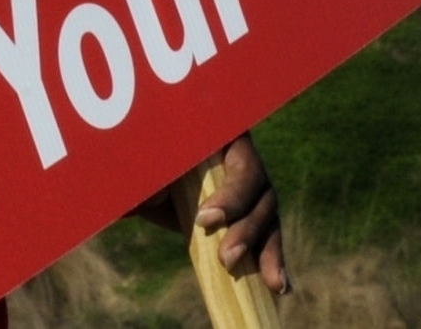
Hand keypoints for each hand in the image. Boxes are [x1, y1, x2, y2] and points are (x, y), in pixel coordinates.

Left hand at [132, 134, 287, 294]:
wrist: (140, 183)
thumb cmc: (141, 163)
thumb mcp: (143, 168)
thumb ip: (146, 179)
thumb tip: (142, 201)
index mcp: (220, 135)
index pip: (239, 162)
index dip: (231, 194)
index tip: (205, 220)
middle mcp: (240, 158)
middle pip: (260, 191)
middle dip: (247, 228)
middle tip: (226, 259)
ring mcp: (247, 190)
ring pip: (268, 216)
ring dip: (268, 250)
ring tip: (273, 283)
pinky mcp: (245, 219)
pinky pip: (265, 237)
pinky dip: (272, 260)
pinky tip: (280, 286)